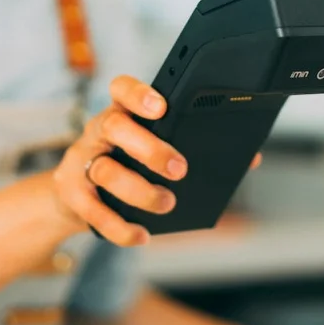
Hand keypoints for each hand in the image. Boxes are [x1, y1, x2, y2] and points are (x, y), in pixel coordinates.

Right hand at [49, 76, 260, 246]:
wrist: (74, 193)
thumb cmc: (128, 164)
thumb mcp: (156, 147)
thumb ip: (197, 148)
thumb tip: (251, 158)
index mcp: (122, 113)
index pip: (122, 89)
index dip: (139, 94)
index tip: (162, 106)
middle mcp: (98, 132)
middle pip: (114, 126)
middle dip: (148, 147)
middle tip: (179, 167)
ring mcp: (82, 161)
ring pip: (106, 170)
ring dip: (139, 191)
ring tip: (167, 203)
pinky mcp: (72, 194)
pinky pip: (92, 211)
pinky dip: (118, 227)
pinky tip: (142, 235)